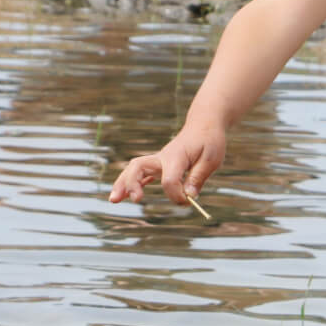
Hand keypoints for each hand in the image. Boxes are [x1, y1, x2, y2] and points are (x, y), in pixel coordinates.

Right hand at [108, 125, 226, 207]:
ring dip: (123, 184)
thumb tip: (190, 196)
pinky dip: (130, 185)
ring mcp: (157, 161)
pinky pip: (140, 174)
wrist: (203, 124)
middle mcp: (162, 157)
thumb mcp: (212, 159)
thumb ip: (199, 177)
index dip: (177, 194)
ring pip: (133, 170)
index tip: (189, 201)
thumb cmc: (209, 141)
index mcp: (176, 156)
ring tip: (114, 200)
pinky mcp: (158, 165)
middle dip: (133, 183)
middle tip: (136, 199)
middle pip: (139, 167)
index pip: (169, 179)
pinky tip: (121, 197)